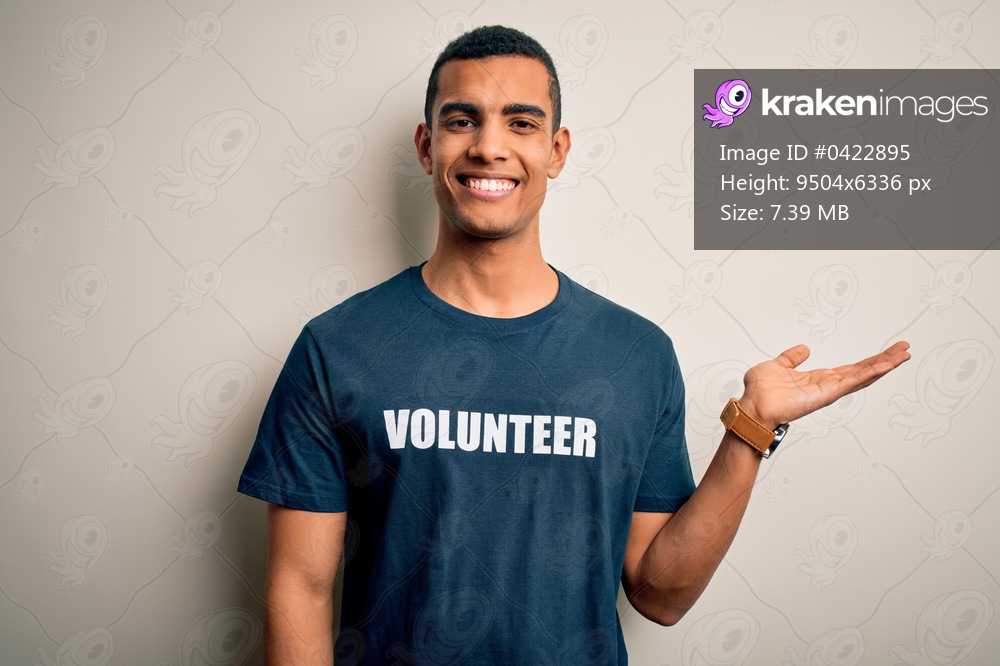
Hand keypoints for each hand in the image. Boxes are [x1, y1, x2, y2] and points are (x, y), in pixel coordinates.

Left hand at [739, 341, 910, 428]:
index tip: (887, 351)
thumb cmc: (760, 391)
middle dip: (885, 360)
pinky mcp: (827, 394)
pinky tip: (886, 365)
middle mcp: (828, 385)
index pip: (851, 368)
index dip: (869, 360)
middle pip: (863, 371)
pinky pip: (852, 382)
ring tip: (904, 354)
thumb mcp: (777, 365)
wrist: (752, 405)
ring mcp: (830, 391)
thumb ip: (791, 358)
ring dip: (885, 365)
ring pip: (863, 376)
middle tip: (905, 349)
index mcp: (818, 378)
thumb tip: (804, 349)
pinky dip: (870, 373)